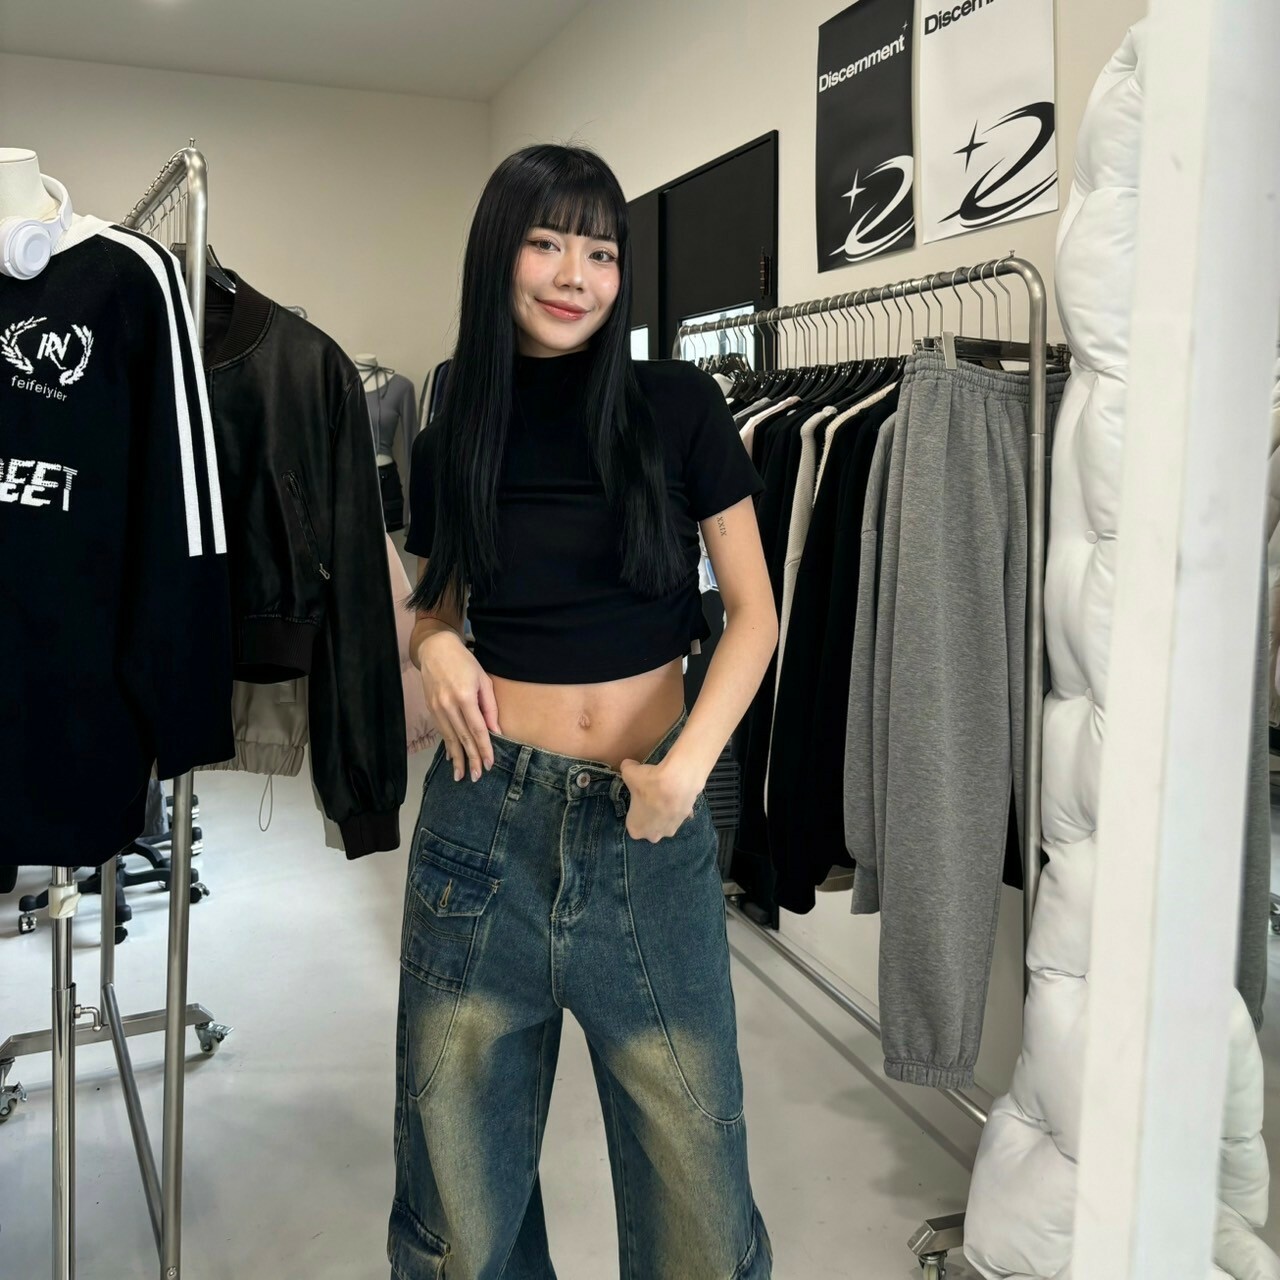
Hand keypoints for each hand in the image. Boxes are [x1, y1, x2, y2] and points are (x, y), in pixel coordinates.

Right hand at [418, 631, 501, 782]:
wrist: (435, 650)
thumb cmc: (464, 662)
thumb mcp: (483, 680)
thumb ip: (490, 707)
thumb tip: (496, 731)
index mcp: (464, 697)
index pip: (477, 730)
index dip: (484, 748)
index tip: (489, 764)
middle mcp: (448, 705)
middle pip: (462, 738)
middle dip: (470, 759)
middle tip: (476, 776)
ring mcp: (437, 708)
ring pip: (449, 738)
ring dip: (456, 758)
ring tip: (461, 775)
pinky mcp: (430, 708)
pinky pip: (441, 731)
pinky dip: (447, 745)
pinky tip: (451, 757)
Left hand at [618, 757, 703, 842]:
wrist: (676, 783)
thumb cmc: (648, 784)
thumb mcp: (629, 773)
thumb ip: (626, 770)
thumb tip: (628, 765)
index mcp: (636, 829)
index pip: (631, 823)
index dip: (633, 809)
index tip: (636, 797)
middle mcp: (654, 835)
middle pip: (649, 826)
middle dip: (649, 814)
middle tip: (650, 796)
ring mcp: (671, 829)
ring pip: (665, 821)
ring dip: (664, 810)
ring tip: (664, 792)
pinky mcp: (685, 819)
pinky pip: (679, 813)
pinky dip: (678, 805)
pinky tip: (677, 793)